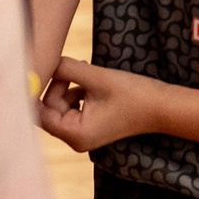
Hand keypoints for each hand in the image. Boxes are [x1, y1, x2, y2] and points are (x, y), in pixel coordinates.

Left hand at [36, 57, 157, 152]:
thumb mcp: (97, 78)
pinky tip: (89, 81)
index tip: (38, 70)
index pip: (40, 114)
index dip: (37, 92)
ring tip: (86, 72)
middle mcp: (76, 138)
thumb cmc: (132, 94)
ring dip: (67, 86)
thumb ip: (67, 69)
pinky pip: (71, 107)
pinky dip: (75, 92)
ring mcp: (82, 133)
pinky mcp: (89, 125)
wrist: (161, 106)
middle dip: (57, 86)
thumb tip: (44, 59)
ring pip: (59, 105)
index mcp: (75, 134)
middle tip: (71, 66)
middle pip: (49, 109)